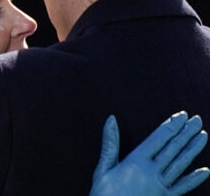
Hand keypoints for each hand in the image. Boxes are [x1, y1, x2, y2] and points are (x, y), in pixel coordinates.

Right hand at [90, 112, 208, 195]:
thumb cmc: (103, 194)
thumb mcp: (103, 167)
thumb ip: (110, 143)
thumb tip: (111, 119)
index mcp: (136, 161)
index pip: (159, 138)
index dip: (172, 125)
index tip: (182, 115)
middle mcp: (152, 172)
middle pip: (173, 148)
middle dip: (186, 133)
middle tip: (197, 119)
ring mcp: (161, 186)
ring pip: (181, 164)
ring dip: (193, 149)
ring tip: (203, 136)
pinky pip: (183, 188)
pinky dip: (194, 179)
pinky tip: (206, 171)